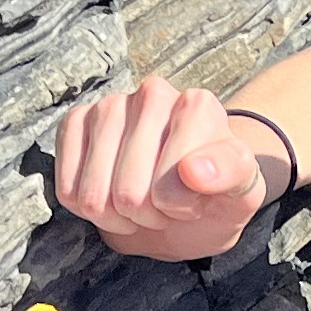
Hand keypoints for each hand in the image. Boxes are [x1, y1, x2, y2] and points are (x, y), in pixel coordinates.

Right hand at [52, 76, 277, 259]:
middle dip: (148, 215)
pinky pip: (67, 189)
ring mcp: (110, 105)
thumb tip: (193, 170)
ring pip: (94, 195)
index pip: (174, 182)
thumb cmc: (214, 196)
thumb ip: (231, 176)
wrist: (184, 198)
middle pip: (129, 193)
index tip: (197, 202)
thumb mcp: (242, 194)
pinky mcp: (76, 122)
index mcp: (199, 107)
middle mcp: (153, 94)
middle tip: (166, 207)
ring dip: (117, 216)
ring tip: (142, 203)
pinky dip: (86, 208)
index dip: (183, 207)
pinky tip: (110, 196)